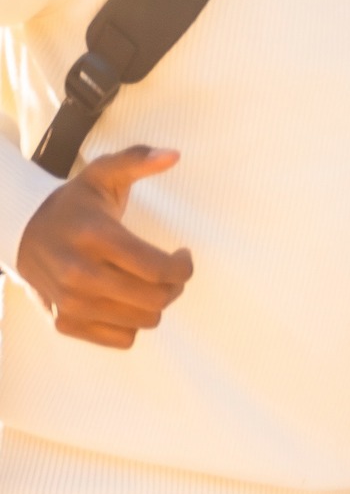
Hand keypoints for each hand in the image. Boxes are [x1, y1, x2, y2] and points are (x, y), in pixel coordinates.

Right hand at [15, 146, 192, 347]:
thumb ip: (137, 161)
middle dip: (173, 285)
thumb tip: (173, 155)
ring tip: (145, 283)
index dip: (183, 266)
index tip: (182, 255)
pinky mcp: (66, 322)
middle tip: (168, 271)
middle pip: (155, 299)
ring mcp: (71, 302)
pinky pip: (122, 338)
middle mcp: (80, 273)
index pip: (158, 268)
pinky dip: (132, 322)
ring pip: (143, 321)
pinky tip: (125, 300)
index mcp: (95, 236)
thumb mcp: (102, 175)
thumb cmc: (74, 205)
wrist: (21, 232)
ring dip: (154, 304)